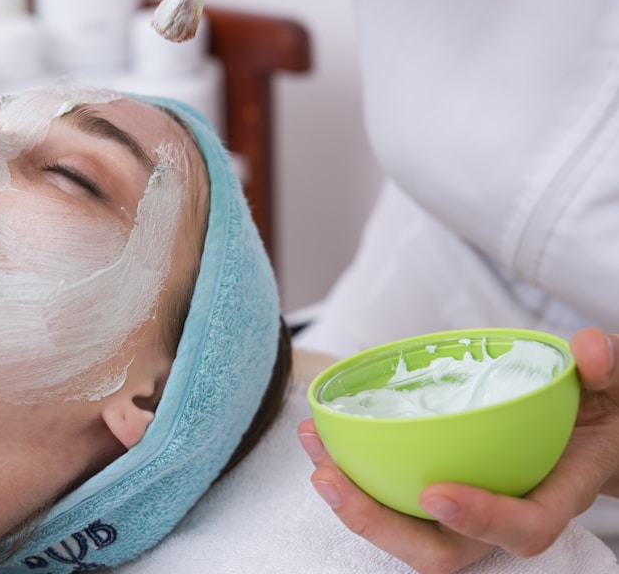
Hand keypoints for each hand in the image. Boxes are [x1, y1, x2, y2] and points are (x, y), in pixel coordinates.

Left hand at [297, 328, 618, 573]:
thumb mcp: (613, 386)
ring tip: (314, 456)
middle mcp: (503, 515)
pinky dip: (353, 473)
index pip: (524, 528)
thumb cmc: (598, 410)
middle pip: (441, 552)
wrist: (589, 429)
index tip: (435, 493)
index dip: (480, 519)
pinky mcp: (435, 492)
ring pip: (405, 532)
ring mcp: (465, 509)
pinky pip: (391, 499)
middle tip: (331, 479)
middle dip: (379, 525)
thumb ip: (606, 366)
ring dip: (352, 503)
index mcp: (554, 496)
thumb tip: (590, 353)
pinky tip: (320, 438)